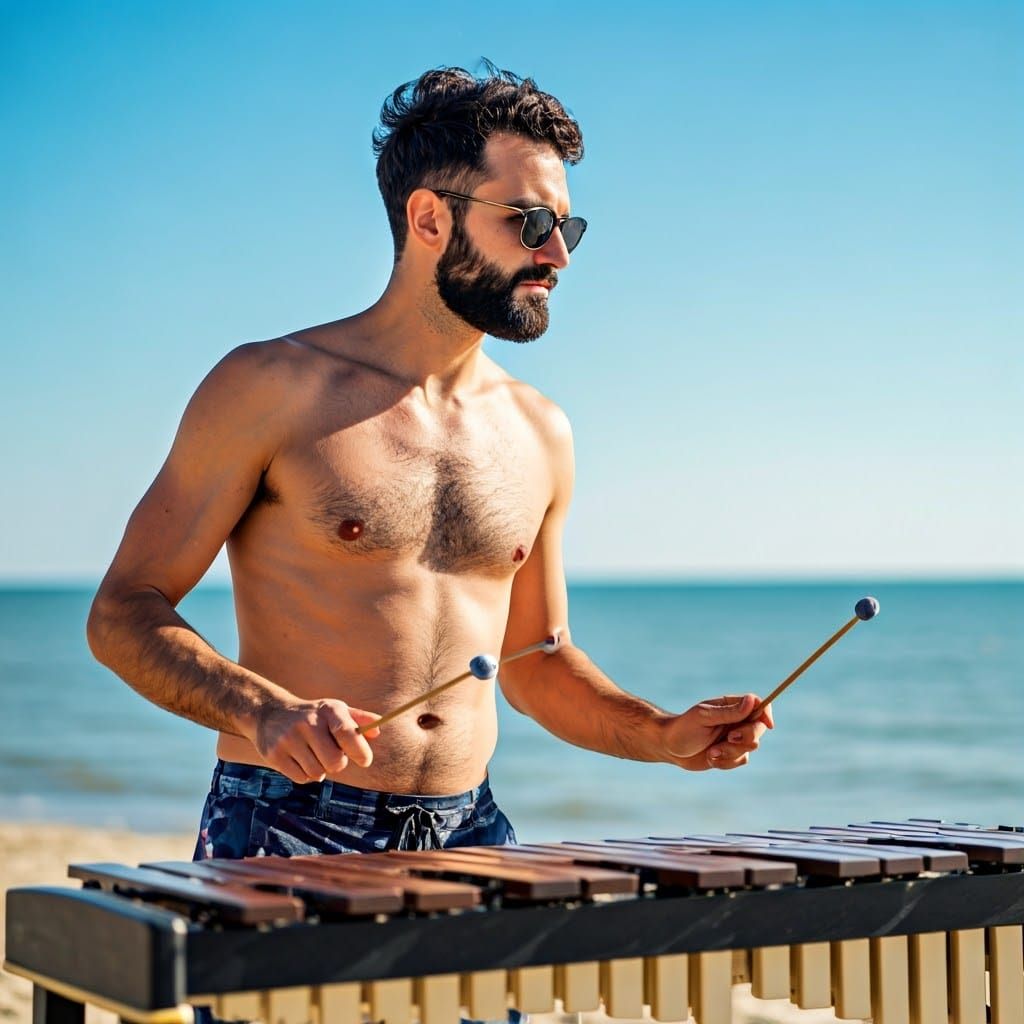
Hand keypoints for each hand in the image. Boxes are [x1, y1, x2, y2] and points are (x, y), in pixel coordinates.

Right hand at [251, 698, 380, 783]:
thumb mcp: (335, 710)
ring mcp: (289, 739)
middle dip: (338, 763)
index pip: (348, 734)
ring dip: (320, 770)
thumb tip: (377, 730)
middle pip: (335, 762)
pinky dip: (305, 775)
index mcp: (328, 710)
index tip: (364, 759)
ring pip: (318, 773)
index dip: (361, 751)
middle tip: (331, 755)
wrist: (270, 712)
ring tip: (313, 755)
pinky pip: (301, 779)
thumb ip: (358, 719)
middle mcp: (308, 722)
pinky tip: (299, 759)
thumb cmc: (313, 715)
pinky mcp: (274, 755)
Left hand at [660, 693, 773, 771]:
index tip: (768, 725)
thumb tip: (752, 701)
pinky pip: (741, 760)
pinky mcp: (731, 754)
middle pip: (758, 728)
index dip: (766, 714)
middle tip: (729, 738)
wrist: (670, 748)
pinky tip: (710, 758)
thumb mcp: (704, 717)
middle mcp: (736, 720)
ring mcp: (734, 737)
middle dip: (746, 737)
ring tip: (712, 752)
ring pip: (750, 747)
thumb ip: (729, 712)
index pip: (758, 704)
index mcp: (730, 705)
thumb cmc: (683, 727)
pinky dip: (726, 762)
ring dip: (731, 752)